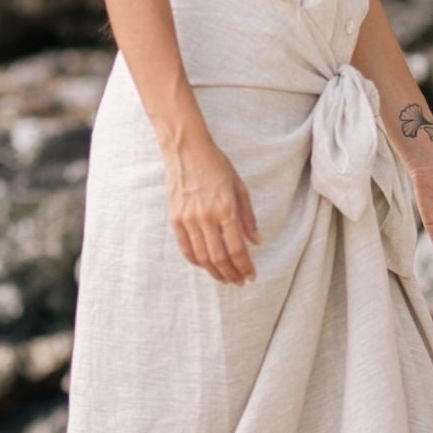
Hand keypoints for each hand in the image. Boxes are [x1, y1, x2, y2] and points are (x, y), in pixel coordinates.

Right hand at [163, 137, 261, 284]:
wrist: (186, 150)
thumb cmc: (217, 166)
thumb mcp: (240, 188)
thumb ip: (248, 218)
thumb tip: (257, 242)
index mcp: (226, 209)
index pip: (237, 248)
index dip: (245, 267)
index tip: (250, 276)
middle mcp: (206, 217)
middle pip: (220, 257)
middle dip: (231, 274)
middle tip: (239, 282)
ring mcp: (188, 219)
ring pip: (202, 257)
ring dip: (215, 272)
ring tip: (225, 278)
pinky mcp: (175, 219)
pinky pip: (186, 248)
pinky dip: (197, 261)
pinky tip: (206, 265)